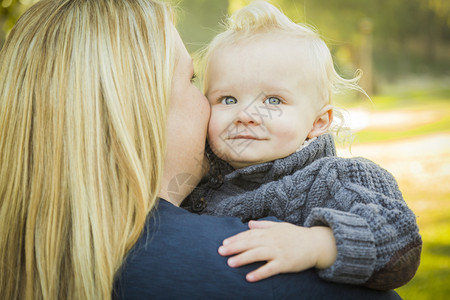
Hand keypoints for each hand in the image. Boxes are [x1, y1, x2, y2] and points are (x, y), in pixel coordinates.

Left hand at [218, 220, 336, 281]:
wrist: (316, 244)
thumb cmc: (296, 235)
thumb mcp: (280, 226)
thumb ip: (263, 226)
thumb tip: (249, 224)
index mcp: (270, 232)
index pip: (249, 235)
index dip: (236, 238)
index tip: (224, 243)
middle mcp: (272, 240)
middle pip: (250, 243)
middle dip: (234, 247)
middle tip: (220, 251)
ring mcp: (279, 252)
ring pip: (257, 254)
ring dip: (242, 259)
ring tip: (229, 263)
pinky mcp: (285, 263)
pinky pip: (270, 269)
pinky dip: (259, 273)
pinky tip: (249, 277)